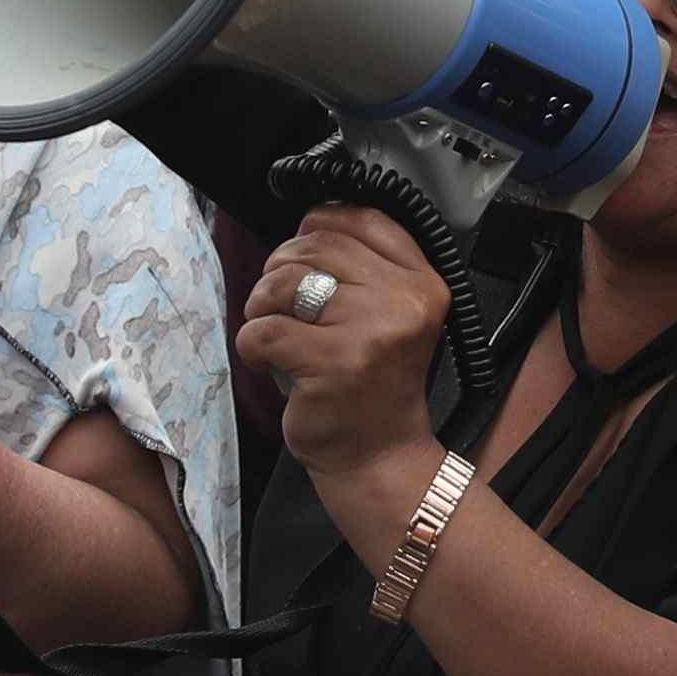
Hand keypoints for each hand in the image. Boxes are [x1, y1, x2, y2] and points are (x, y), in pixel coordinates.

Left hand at [233, 205, 446, 478]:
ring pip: (284, 282)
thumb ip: (364, 268)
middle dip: (281, 269)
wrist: (379, 456)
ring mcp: (370, 332)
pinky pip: (264, 330)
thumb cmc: (374, 384)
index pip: (363, 219)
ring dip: (262, 306)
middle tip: (280, 305)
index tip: (304, 254)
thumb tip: (307, 225)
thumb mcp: (390, 315)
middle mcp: (405, 300)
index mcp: (423, 282)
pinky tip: (270, 363)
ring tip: (274, 332)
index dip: (320, 225)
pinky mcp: (332, 363)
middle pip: (316, 246)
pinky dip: (252, 346)